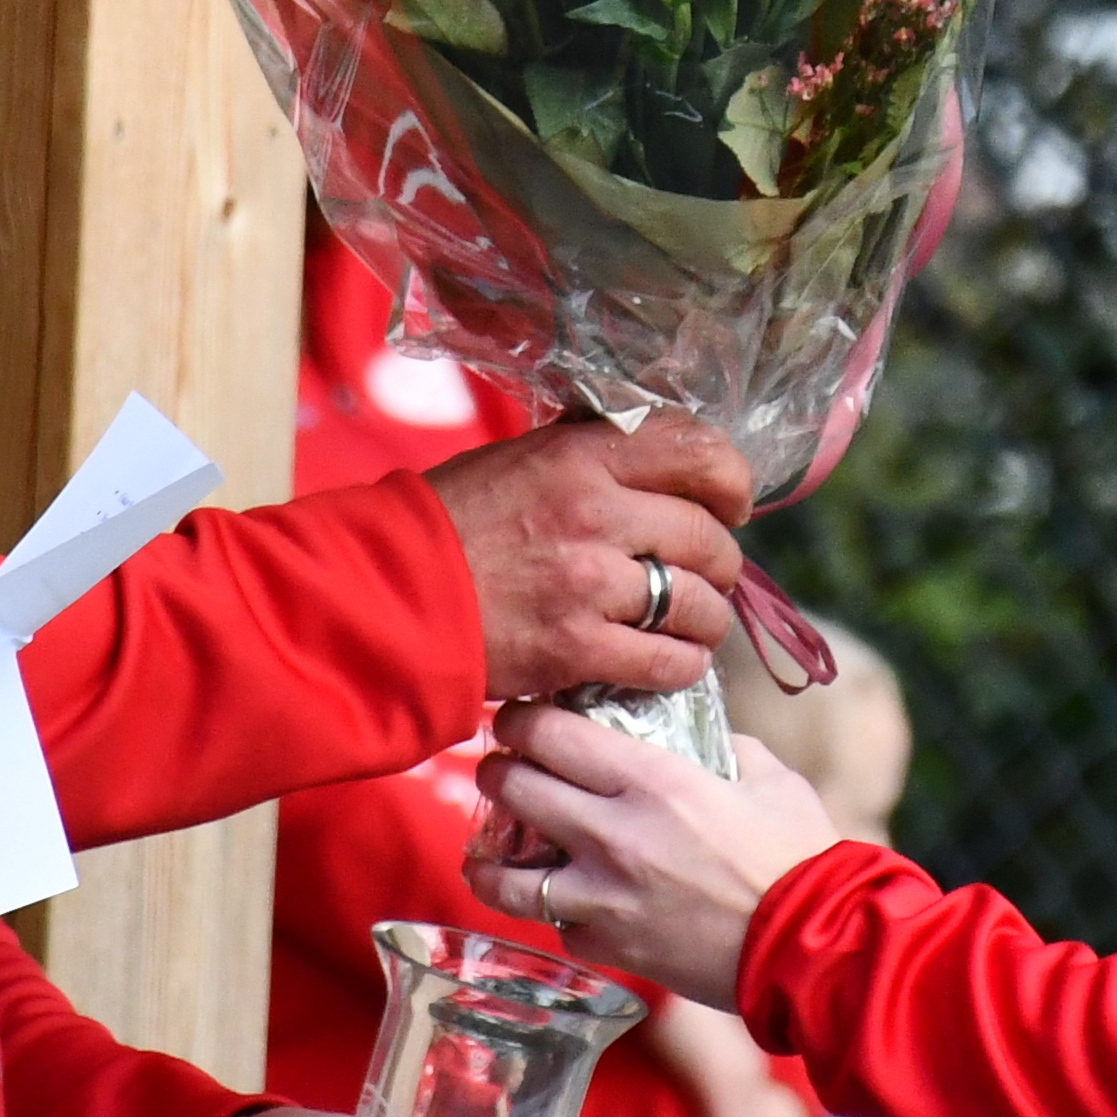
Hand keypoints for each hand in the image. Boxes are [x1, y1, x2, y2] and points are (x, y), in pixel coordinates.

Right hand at [430, 417, 750, 703]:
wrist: (385, 593)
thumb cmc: (451, 523)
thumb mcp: (521, 459)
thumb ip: (593, 455)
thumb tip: (659, 455)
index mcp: (583, 455)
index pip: (700, 451)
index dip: (731, 480)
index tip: (728, 502)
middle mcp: (596, 513)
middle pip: (708, 536)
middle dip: (720, 561)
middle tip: (707, 574)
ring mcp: (589, 585)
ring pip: (701, 604)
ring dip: (708, 618)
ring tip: (693, 622)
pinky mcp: (577, 650)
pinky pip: (669, 662)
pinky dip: (682, 664)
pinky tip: (670, 660)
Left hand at [467, 706, 838, 1001]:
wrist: (811, 946)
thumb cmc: (800, 857)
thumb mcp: (771, 780)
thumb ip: (727, 749)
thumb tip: (702, 735)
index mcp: (652, 781)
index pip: (550, 735)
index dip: (520, 721)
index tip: (515, 718)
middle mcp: (613, 835)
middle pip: (515, 790)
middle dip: (496, 772)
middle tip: (499, 768)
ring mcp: (604, 898)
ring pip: (508, 876)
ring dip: (488, 859)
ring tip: (484, 855)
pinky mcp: (610, 948)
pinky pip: (560, 925)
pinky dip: (558, 913)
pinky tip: (565, 905)